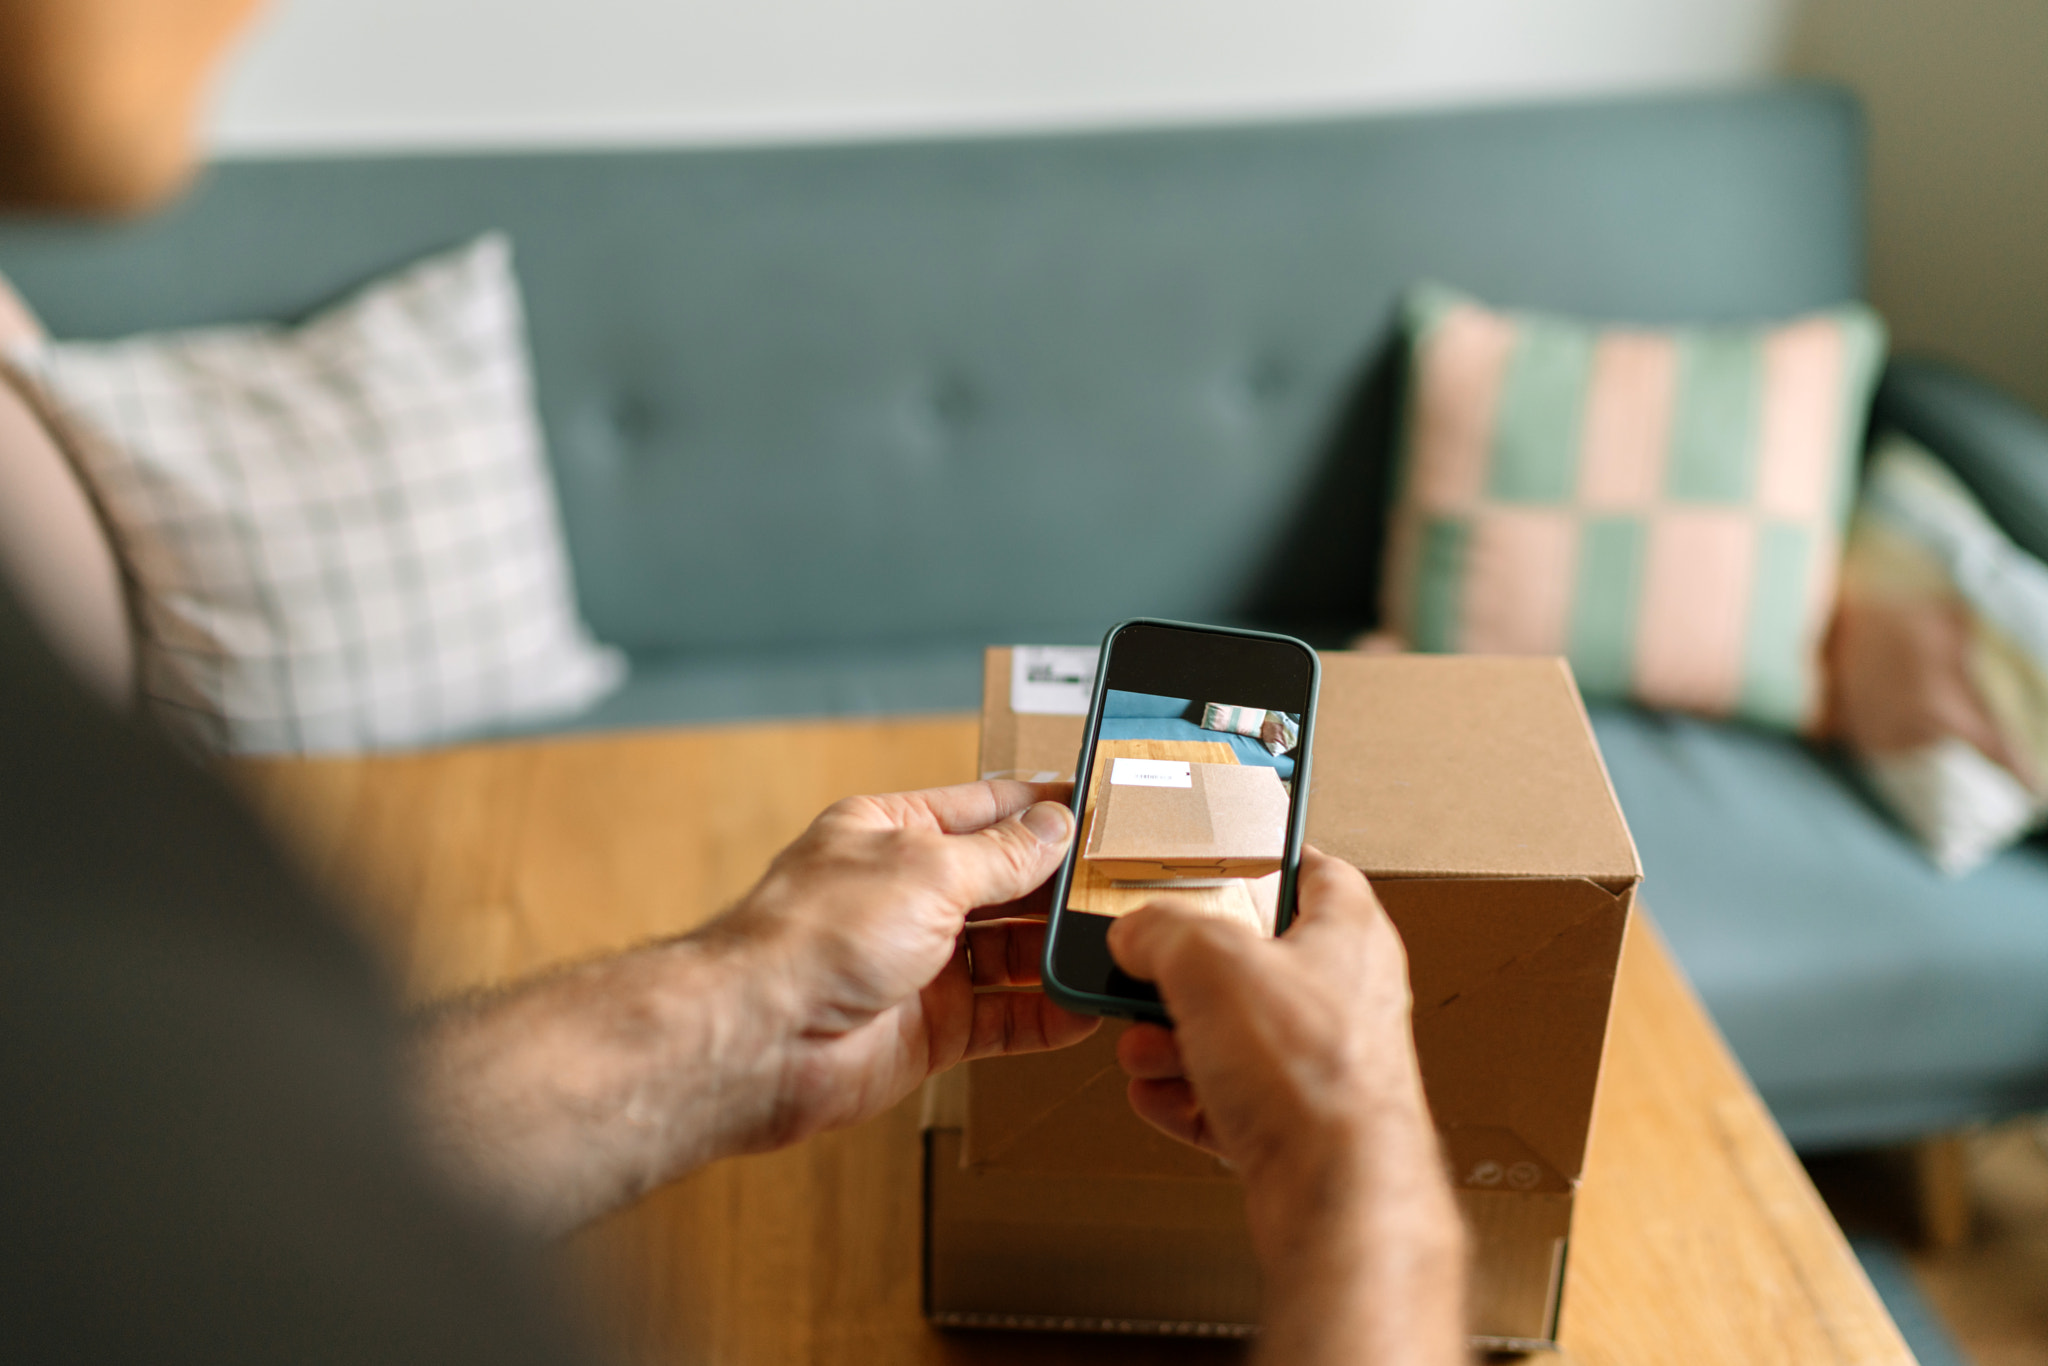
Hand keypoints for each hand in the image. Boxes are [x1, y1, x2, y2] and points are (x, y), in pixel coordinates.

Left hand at [707, 778, 1099, 1150]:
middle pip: (1005, 882)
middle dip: (1060, 884)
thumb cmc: (815, 935)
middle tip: (1125, 883)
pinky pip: (1005, 1018)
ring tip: (1117, 942)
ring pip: (1010, 952)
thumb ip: (1001, 855)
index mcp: (892, 831)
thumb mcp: (927, 869)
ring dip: (1059, 950)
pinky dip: (1046, 1015)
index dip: (1043, 810)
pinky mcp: (932, 1028)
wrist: (760, 1040)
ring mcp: (920, 962)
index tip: (1102, 811)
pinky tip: (1085, 1007)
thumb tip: (1055, 828)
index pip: (985, 809)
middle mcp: (906, 894)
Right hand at [1107, 848, 1463, 1364]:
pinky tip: (1157, 1094)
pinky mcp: (1296, 1125)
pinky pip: (1227, 1097)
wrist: (1336, 1193)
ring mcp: (1320, 1064)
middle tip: (1147, 970)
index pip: (1312, 868)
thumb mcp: (1213, 960)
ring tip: (1142, 1044)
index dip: (1261, 857)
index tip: (1217, 858)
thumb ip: (1163, 928)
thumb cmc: (1316, 1077)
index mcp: (1349, 933)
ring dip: (1175, 1039)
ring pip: (1234, 1034)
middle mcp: (1343, 996)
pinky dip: (1185, 1096)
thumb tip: (1138, 932)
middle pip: (1252, 960)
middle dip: (1185, 971)